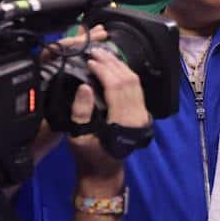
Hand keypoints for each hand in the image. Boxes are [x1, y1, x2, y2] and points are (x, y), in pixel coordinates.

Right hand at [66, 49, 149, 190]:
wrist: (104, 170)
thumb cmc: (87, 155)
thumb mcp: (77, 136)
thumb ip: (80, 111)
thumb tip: (84, 86)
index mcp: (122, 122)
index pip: (116, 87)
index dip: (103, 70)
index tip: (89, 60)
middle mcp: (136, 116)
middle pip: (128, 80)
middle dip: (112, 63)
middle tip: (95, 51)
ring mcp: (142, 114)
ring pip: (135, 82)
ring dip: (120, 65)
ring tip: (103, 54)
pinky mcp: (142, 112)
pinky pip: (137, 87)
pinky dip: (125, 73)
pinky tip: (114, 65)